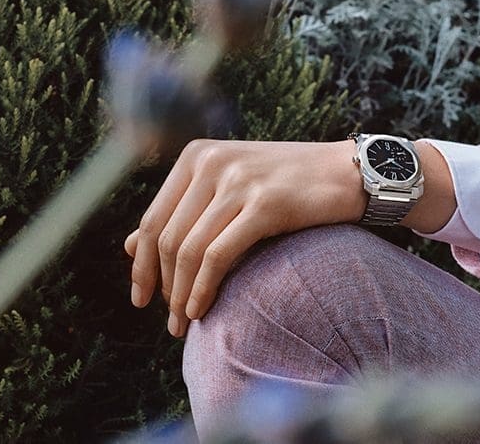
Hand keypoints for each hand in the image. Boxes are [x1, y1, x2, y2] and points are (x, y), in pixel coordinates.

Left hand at [124, 138, 364, 336]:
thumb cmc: (292, 184)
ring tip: (184, 323)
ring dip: (181, 295)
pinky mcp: (263, 204)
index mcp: (197, 155)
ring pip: (188, 250)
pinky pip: (217, 256)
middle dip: (162, 286)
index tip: (141, 298)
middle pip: (167, 238)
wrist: (350, 174)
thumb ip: (183, 210)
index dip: (142, 264)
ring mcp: (238, 181)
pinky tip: (202, 309)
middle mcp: (211, 162)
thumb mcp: (231, 187)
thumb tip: (129, 245)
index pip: (152, 219)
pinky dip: (203, 288)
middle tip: (169, 320)